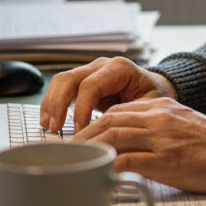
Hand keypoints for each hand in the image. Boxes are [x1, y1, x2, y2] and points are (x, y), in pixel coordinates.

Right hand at [38, 57, 177, 131]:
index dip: (81, 110)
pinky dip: (53, 103)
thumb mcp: (149, 109)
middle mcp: (102, 66)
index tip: (81, 132)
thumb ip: (129, 119)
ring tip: (48, 126)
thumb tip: (107, 140)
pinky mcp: (84, 80)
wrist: (157, 89)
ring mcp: (91, 71)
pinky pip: (62, 87)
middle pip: (70, 79)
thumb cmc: (155, 99)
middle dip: (59, 104)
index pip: (91, 86)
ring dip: (51, 103)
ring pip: (62, 81)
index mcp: (120, 69)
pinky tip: (50, 120)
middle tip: (55, 128)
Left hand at [74, 97, 205, 193]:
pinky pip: (129, 161)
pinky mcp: (166, 160)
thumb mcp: (181, 123)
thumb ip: (155, 125)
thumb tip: (130, 141)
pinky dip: (109, 167)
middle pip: (109, 121)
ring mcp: (161, 138)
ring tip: (76, 163)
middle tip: (68, 152)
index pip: (116, 110)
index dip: (92, 123)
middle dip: (83, 136)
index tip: (79, 137)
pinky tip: (98, 176)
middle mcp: (158, 117)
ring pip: (113, 136)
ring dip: (90, 150)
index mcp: (160, 106)